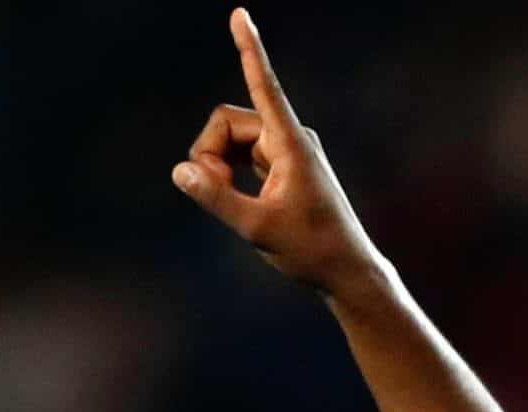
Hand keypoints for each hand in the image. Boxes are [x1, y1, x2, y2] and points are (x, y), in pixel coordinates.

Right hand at [172, 9, 381, 293]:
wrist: (346, 271)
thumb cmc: (311, 250)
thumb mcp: (257, 228)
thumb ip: (214, 197)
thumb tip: (181, 171)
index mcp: (291, 144)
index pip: (264, 86)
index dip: (249, 49)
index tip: (240, 14)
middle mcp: (290, 138)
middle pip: (227, 121)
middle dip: (208, 151)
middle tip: (211, 191)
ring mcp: (286, 150)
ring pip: (230, 138)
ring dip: (216, 164)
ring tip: (227, 200)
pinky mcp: (282, 165)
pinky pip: (240, 154)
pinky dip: (228, 171)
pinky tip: (236, 198)